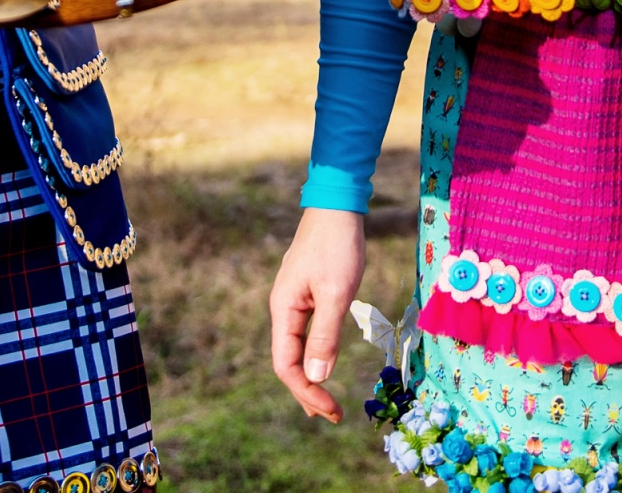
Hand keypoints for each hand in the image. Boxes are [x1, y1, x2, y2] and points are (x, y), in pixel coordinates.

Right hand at [269, 207, 367, 421]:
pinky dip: (315, 355)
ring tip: (325, 404)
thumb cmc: (337, 246)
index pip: (286, 365)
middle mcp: (283, 308)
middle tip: (332, 416)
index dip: (307, 392)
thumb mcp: (337, 293)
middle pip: (288, 362)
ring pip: (296, 349)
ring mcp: (294, 300)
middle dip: (307, 392)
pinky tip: (324, 364)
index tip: (331, 410)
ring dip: (310, 378)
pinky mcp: (307, 293)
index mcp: (284, 310)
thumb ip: (326, 335)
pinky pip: (305, 334)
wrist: (337, 205)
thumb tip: (318, 377)